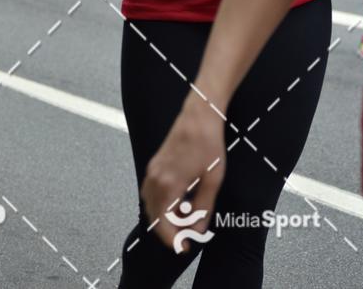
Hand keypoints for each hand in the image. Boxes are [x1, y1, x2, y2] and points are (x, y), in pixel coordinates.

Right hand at [141, 91, 225, 249]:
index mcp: (169, 184)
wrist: (199, 115)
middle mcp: (155, 178)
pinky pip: (150, 191)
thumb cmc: (208, 144)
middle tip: (187, 235)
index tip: (184, 247)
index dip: (172, 240)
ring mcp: (153, 169)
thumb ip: (203, 208)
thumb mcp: (212, 180)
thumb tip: (197, 230)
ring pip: (150, 203)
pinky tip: (178, 202)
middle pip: (153, 215)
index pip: (163, 223)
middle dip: (168, 229)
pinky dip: (160, 203)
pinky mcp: (154, 163)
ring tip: (184, 219)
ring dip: (163, 216)